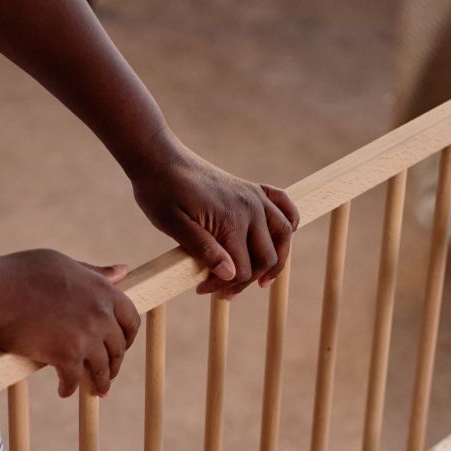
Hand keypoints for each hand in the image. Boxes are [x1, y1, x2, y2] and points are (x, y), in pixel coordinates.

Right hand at [0, 250, 139, 397]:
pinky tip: (64, 391)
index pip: (130, 318)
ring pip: (101, 368)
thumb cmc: (18, 274)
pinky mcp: (66, 356)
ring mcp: (85, 336)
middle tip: (106, 372)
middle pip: (117, 346)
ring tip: (96, 390)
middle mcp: (100, 313)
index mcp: (101, 289)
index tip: (120, 346)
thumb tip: (123, 272)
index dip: (127, 336)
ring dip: (99, 381)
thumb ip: (93, 273)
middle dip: (114, 362)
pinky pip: (75, 380)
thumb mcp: (62, 264)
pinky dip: (70, 388)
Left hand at [130, 142, 299, 299]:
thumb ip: (203, 249)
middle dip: (247, 280)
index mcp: (230, 220)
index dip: (224, 286)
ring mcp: (254, 196)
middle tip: (223, 292)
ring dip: (278, 259)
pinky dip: (290, 221)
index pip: (242, 269)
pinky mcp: (252, 188)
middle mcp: (250, 207)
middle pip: (266, 256)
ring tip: (262, 279)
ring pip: (283, 234)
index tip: (202, 289)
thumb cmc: (160, 191)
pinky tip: (285, 236)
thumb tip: (231, 274)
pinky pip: (284, 204)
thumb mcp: (172, 224)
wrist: (159, 158)